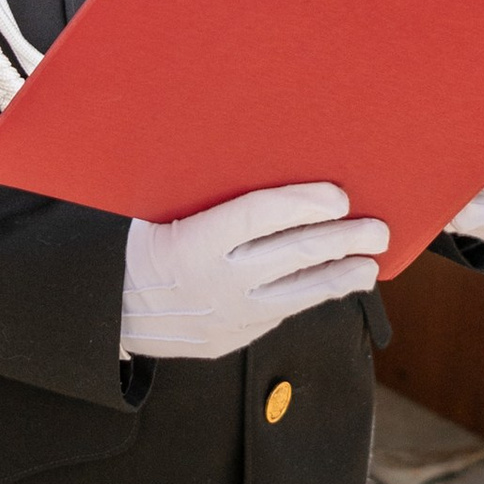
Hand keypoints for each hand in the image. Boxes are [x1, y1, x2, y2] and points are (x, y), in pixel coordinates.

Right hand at [121, 184, 389, 362]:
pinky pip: (281, 313)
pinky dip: (313, 296)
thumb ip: (191, 187)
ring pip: (296, 293)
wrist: (107, 312)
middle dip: (340, 239)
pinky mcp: (233, 337)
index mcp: (190, 242)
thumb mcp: (150, 209)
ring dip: (339, 275)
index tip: (337, 197)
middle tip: (376, 227)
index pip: (258, 217)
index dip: (301, 204)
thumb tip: (239, 146)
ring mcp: (226, 315)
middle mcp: (214, 281)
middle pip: (290, 255)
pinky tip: (337, 283)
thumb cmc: (135, 248)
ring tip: (371, 261)